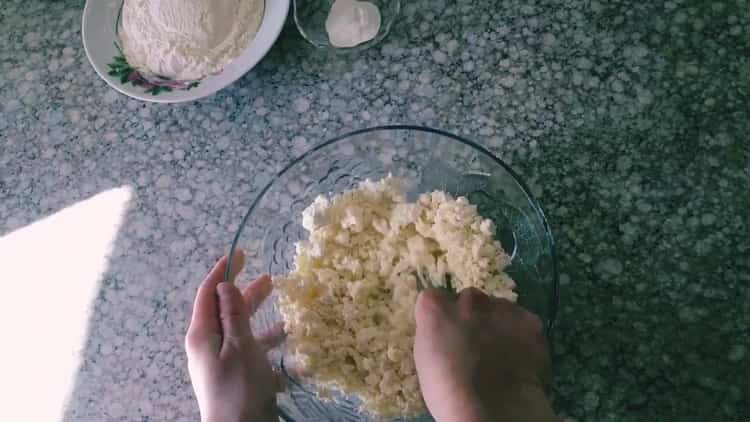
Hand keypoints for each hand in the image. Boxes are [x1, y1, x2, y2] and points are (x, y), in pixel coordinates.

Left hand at [185, 250, 284, 421]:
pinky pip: (252, 352)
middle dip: (246, 292)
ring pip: (242, 330)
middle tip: (269, 277)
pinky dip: (268, 343)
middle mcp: (209, 345)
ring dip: (261, 317)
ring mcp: (223, 362)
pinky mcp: (237, 377)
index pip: (208, 293)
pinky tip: (289, 342)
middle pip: (226, 310)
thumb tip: (225, 285)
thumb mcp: (239, 346)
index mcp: (203, 334)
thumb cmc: (238, 387)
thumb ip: (234, 315)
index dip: (223, 271)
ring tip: (284, 306)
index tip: (240, 252)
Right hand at [413, 287, 556, 421]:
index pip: (434, 300)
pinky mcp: (529, 321)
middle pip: (468, 300)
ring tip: (500, 355)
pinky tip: (518, 358)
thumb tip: (447, 333)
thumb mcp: (425, 357)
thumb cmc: (448, 391)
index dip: (441, 319)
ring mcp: (501, 307)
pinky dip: (521, 336)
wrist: (493, 409)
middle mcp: (468, 298)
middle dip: (471, 318)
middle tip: (475, 347)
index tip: (445, 337)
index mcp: (434, 306)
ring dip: (497, 324)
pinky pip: (522, 322)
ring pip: (498, 309)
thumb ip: (435, 333)